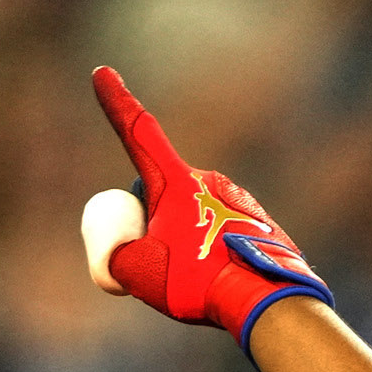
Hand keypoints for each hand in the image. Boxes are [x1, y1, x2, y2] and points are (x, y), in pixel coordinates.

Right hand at [81, 66, 330, 347]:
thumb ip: (116, 256)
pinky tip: (219, 279)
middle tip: (157, 261)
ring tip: (196, 278)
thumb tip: (121, 253)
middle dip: (150, 219)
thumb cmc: (199, 282)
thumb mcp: (139, 273)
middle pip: (161, 191)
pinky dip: (210, 250)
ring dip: (183, 238)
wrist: (267, 299)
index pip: (138, 134)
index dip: (117, 102)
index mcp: (175, 182)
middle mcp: (207, 179)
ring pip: (192, 214)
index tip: (103, 73)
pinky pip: (221, 229)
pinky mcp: (257, 219)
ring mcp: (236, 197)